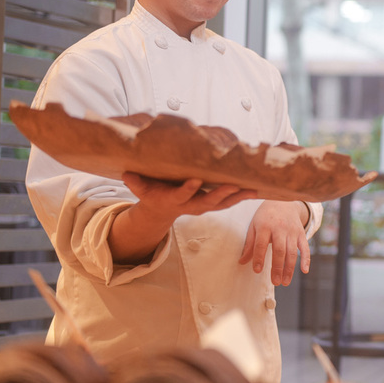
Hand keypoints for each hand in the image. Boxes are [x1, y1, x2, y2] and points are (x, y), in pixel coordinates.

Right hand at [111, 174, 256, 264]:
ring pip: (223, 203)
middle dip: (221, 194)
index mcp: (174, 199)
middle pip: (208, 201)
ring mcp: (204, 205)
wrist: (162, 209)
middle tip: (234, 186)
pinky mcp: (213, 203)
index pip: (182, 195)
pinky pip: (230, 201)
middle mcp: (192, 205)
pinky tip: (256, 189)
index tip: (196, 180)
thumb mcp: (141, 189)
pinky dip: (243, 196)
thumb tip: (126, 173)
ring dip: (238, 197)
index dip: (189, 189)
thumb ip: (135, 182)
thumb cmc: (152, 193)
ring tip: (253, 190)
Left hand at [240, 200, 310, 286]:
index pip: (261, 244)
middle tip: (275, 282)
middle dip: (277, 267)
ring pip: (292, 252)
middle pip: (279, 250)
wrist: (283, 201)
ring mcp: (292, 231)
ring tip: (285, 282)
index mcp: (264, 226)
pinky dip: (306, 259)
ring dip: (289, 268)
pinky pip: (305, 248)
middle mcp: (279, 228)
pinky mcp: (301, 233)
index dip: (259, 258)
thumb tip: (242, 262)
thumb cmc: (265, 216)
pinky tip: (304, 271)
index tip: (257, 271)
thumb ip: (249, 244)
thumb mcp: (254, 226)